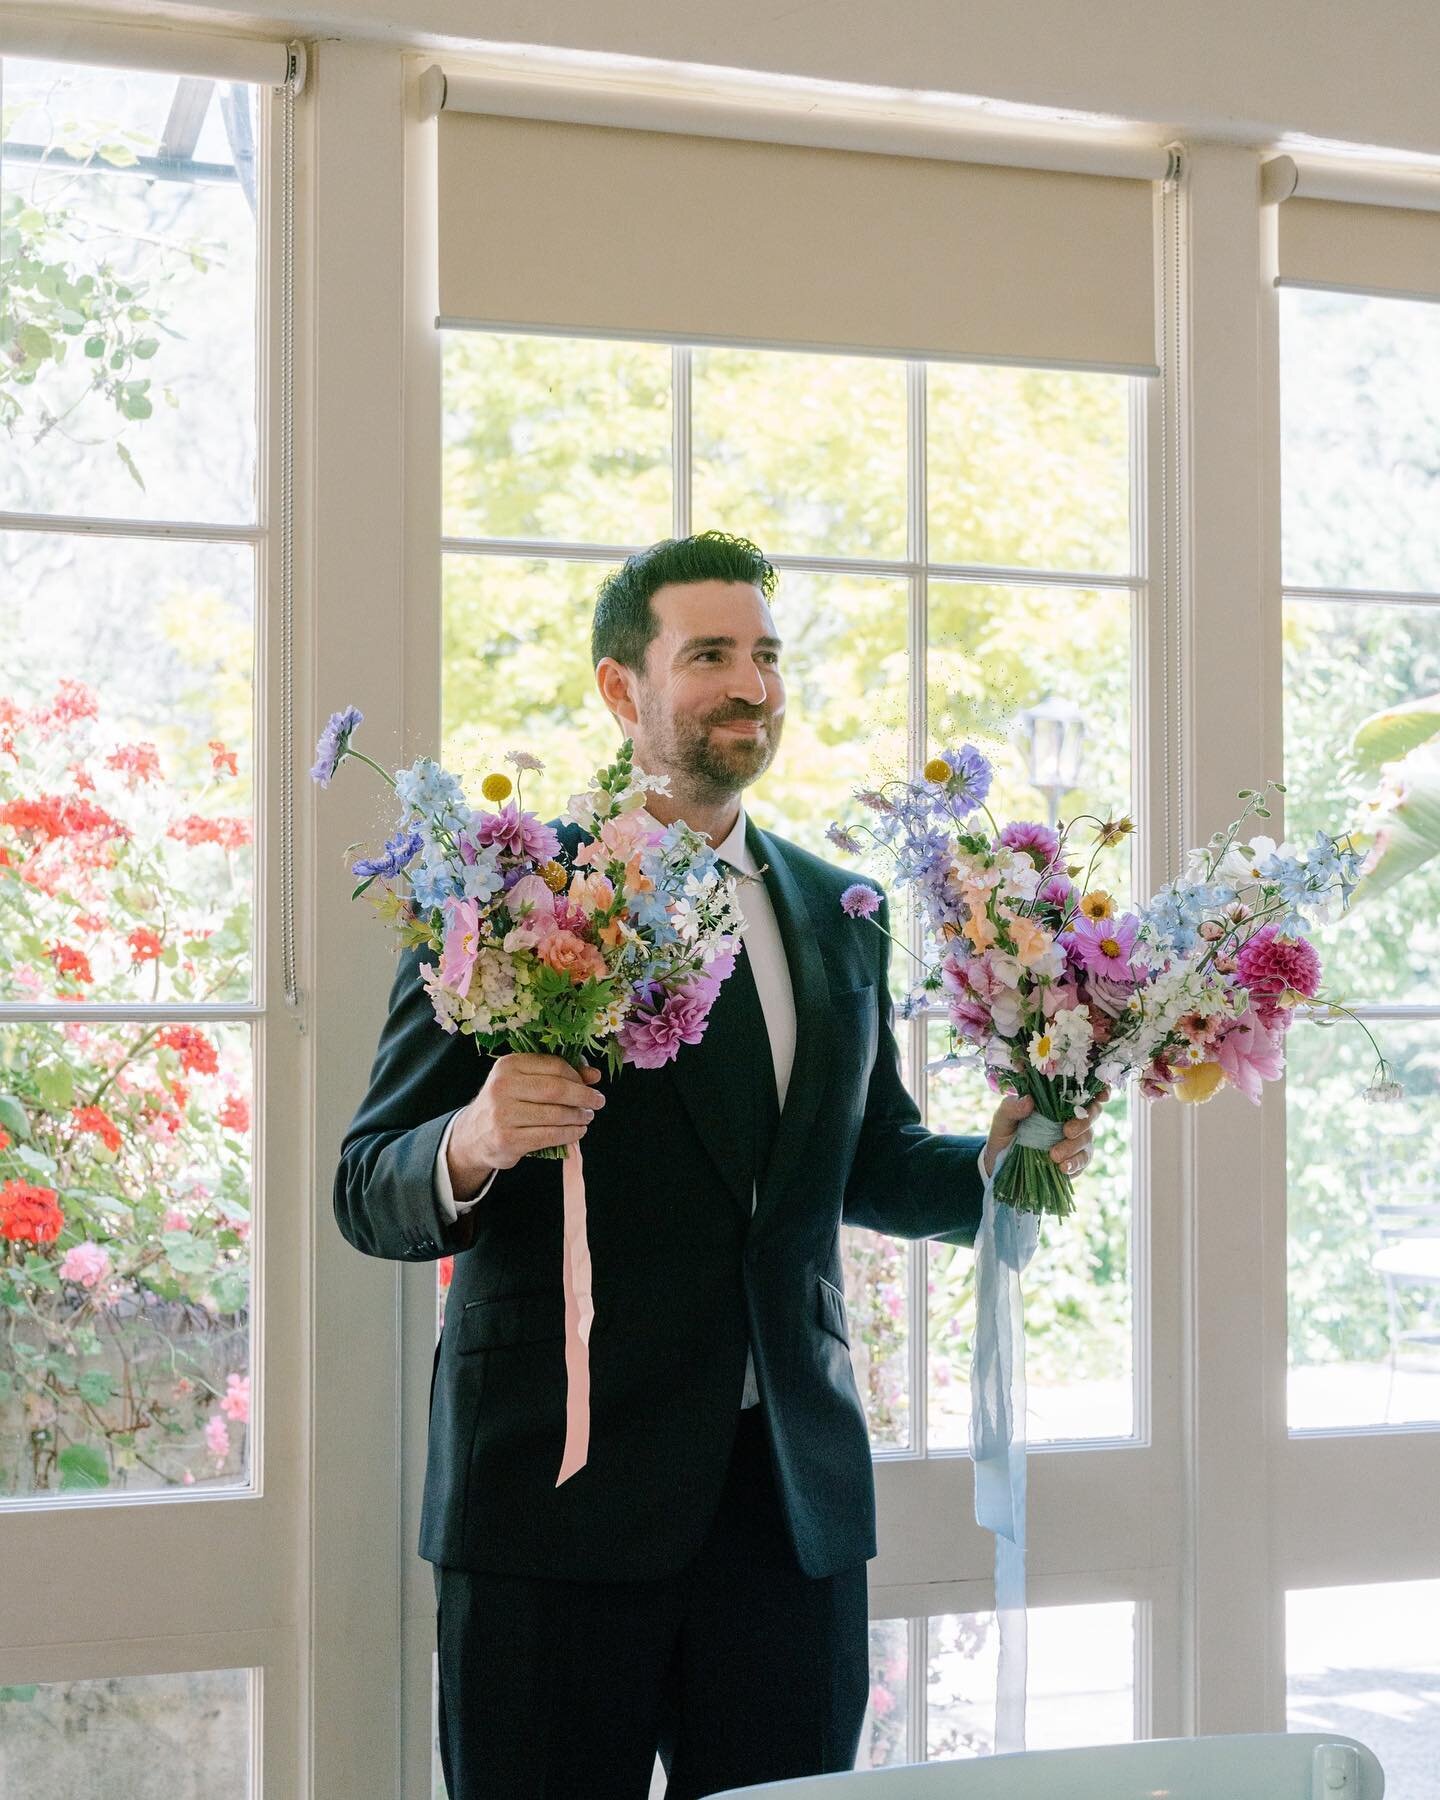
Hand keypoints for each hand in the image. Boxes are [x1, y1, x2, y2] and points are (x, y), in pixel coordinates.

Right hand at [446, 1053, 604, 1196]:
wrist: (474, 1134)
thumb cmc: (507, 1103)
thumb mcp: (525, 1082)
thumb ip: (558, 1075)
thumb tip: (595, 1075)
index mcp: (508, 1065)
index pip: (553, 1065)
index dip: (577, 1075)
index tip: (590, 1084)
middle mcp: (503, 1087)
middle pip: (556, 1089)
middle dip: (583, 1096)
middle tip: (598, 1101)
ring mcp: (503, 1114)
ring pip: (555, 1114)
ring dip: (578, 1117)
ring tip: (587, 1117)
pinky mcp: (508, 1139)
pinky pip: (549, 1136)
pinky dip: (569, 1134)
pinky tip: (577, 1132)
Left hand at [982, 1085, 1110, 1181]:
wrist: (1001, 1163)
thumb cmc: (1005, 1134)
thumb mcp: (1003, 1119)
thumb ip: (1012, 1108)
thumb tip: (1028, 1100)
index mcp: (1056, 1102)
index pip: (1083, 1091)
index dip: (1098, 1091)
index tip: (1101, 1096)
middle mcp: (1071, 1118)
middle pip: (1092, 1114)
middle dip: (1083, 1122)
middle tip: (1067, 1131)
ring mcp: (1075, 1140)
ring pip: (1088, 1139)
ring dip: (1074, 1147)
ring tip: (1055, 1155)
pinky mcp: (1074, 1160)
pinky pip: (1083, 1160)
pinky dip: (1075, 1164)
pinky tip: (1063, 1168)